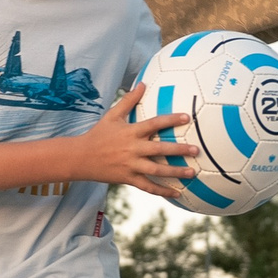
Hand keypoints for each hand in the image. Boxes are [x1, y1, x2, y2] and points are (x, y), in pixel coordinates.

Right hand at [80, 81, 191, 198]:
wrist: (81, 157)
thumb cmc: (98, 134)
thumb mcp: (112, 115)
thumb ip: (129, 100)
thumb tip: (142, 83)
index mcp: (131, 132)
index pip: (154, 123)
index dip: (171, 120)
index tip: (187, 117)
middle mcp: (133, 149)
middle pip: (159, 149)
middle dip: (179, 150)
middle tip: (196, 150)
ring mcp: (131, 165)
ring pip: (156, 170)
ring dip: (175, 172)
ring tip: (192, 172)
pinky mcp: (128, 179)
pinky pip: (148, 186)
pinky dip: (162, 191)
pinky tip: (176, 194)